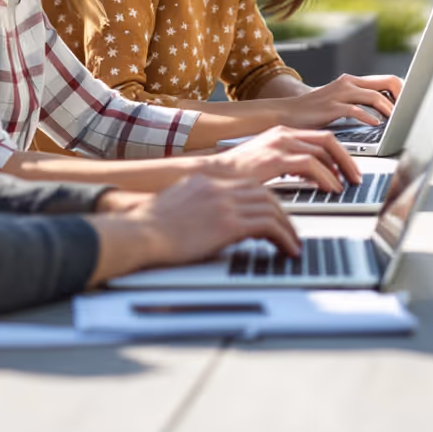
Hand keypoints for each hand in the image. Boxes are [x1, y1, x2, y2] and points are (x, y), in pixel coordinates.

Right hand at [114, 174, 302, 275]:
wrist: (139, 234)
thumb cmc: (148, 229)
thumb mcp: (176, 207)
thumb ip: (197, 207)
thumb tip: (210, 222)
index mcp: (205, 181)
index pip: (247, 185)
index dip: (264, 202)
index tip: (273, 217)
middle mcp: (218, 187)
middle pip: (264, 193)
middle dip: (282, 214)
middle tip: (289, 231)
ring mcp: (225, 203)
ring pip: (272, 208)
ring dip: (287, 228)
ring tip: (293, 245)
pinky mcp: (229, 223)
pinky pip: (268, 226)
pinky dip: (284, 238)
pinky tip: (288, 250)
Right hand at [205, 127, 360, 192]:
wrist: (205, 180)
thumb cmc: (230, 180)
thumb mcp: (261, 169)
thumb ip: (284, 168)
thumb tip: (306, 180)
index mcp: (278, 134)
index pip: (319, 138)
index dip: (337, 154)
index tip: (346, 171)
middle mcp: (280, 134)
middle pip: (327, 140)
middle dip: (346, 159)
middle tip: (355, 177)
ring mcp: (277, 145)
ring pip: (323, 150)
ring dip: (340, 169)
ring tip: (345, 186)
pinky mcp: (274, 159)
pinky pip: (311, 165)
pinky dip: (326, 178)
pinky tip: (331, 190)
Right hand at [268, 72, 401, 128]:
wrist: (286, 113)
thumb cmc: (315, 111)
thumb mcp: (339, 101)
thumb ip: (358, 101)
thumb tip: (384, 108)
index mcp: (352, 81)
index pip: (387, 79)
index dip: (403, 91)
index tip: (412, 104)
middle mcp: (348, 83)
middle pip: (387, 82)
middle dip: (402, 97)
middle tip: (410, 111)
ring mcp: (340, 93)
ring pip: (373, 96)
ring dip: (389, 109)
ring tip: (396, 121)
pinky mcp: (331, 106)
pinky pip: (355, 109)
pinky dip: (368, 117)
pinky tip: (375, 124)